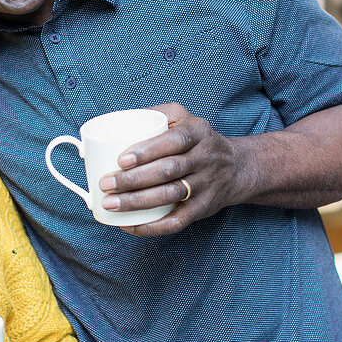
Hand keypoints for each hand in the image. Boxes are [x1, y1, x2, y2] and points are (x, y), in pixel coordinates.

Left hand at [98, 103, 241, 236]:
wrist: (236, 168)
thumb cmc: (197, 140)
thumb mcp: (184, 117)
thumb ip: (156, 114)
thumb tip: (121, 121)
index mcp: (198, 132)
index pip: (174, 140)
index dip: (147, 151)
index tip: (121, 160)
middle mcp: (205, 158)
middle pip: (168, 170)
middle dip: (134, 179)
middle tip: (106, 184)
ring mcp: (206, 185)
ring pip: (170, 196)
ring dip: (138, 202)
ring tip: (110, 204)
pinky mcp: (203, 208)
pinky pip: (178, 221)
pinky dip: (152, 227)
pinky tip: (129, 225)